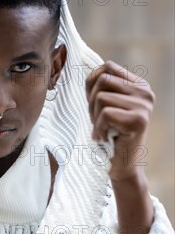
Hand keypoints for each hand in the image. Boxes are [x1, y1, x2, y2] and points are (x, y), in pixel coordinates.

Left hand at [86, 60, 154, 181]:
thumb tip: (89, 70)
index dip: (91, 83)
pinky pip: (105, 114)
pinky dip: (98, 128)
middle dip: (91, 101)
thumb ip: (102, 87)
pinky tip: (105, 138)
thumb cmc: (108, 134)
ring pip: (101, 97)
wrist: (121, 166)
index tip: (93, 104)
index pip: (107, 67)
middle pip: (102, 80)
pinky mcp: (138, 120)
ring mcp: (144, 106)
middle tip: (97, 120)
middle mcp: (145, 92)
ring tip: (102, 129)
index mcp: (139, 85)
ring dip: (94, 117)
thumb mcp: (105, 105)